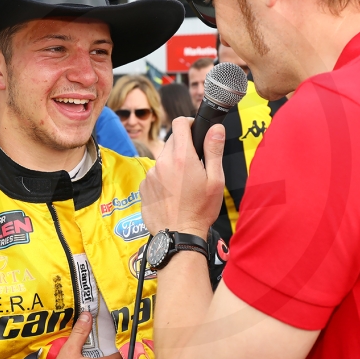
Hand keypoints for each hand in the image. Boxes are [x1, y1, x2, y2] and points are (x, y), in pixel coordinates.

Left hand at [140, 117, 224, 238]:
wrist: (179, 236)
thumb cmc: (200, 210)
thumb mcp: (215, 180)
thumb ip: (214, 151)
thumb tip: (216, 128)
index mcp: (181, 157)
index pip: (179, 123)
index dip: (188, 123)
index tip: (194, 130)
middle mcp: (162, 162)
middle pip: (171, 142)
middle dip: (183, 148)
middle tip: (194, 166)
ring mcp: (150, 175)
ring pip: (163, 160)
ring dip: (172, 165)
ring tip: (184, 185)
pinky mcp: (144, 187)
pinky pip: (154, 175)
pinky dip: (163, 179)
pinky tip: (173, 194)